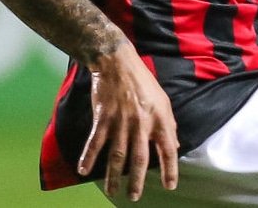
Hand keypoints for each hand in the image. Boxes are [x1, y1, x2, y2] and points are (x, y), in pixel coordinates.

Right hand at [77, 43, 178, 201]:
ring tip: (112, 192)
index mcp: (160, 118)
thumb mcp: (163, 101)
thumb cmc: (143, 82)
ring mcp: (121, 122)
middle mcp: (141, 123)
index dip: (170, 169)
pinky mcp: (103, 118)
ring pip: (117, 156)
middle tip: (134, 197)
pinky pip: (95, 142)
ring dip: (113, 177)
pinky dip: (88, 157)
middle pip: (139, 159)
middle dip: (137, 181)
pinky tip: (83, 170)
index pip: (168, 149)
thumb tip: (174, 145)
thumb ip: (168, 124)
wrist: (118, 63)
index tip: (170, 185)